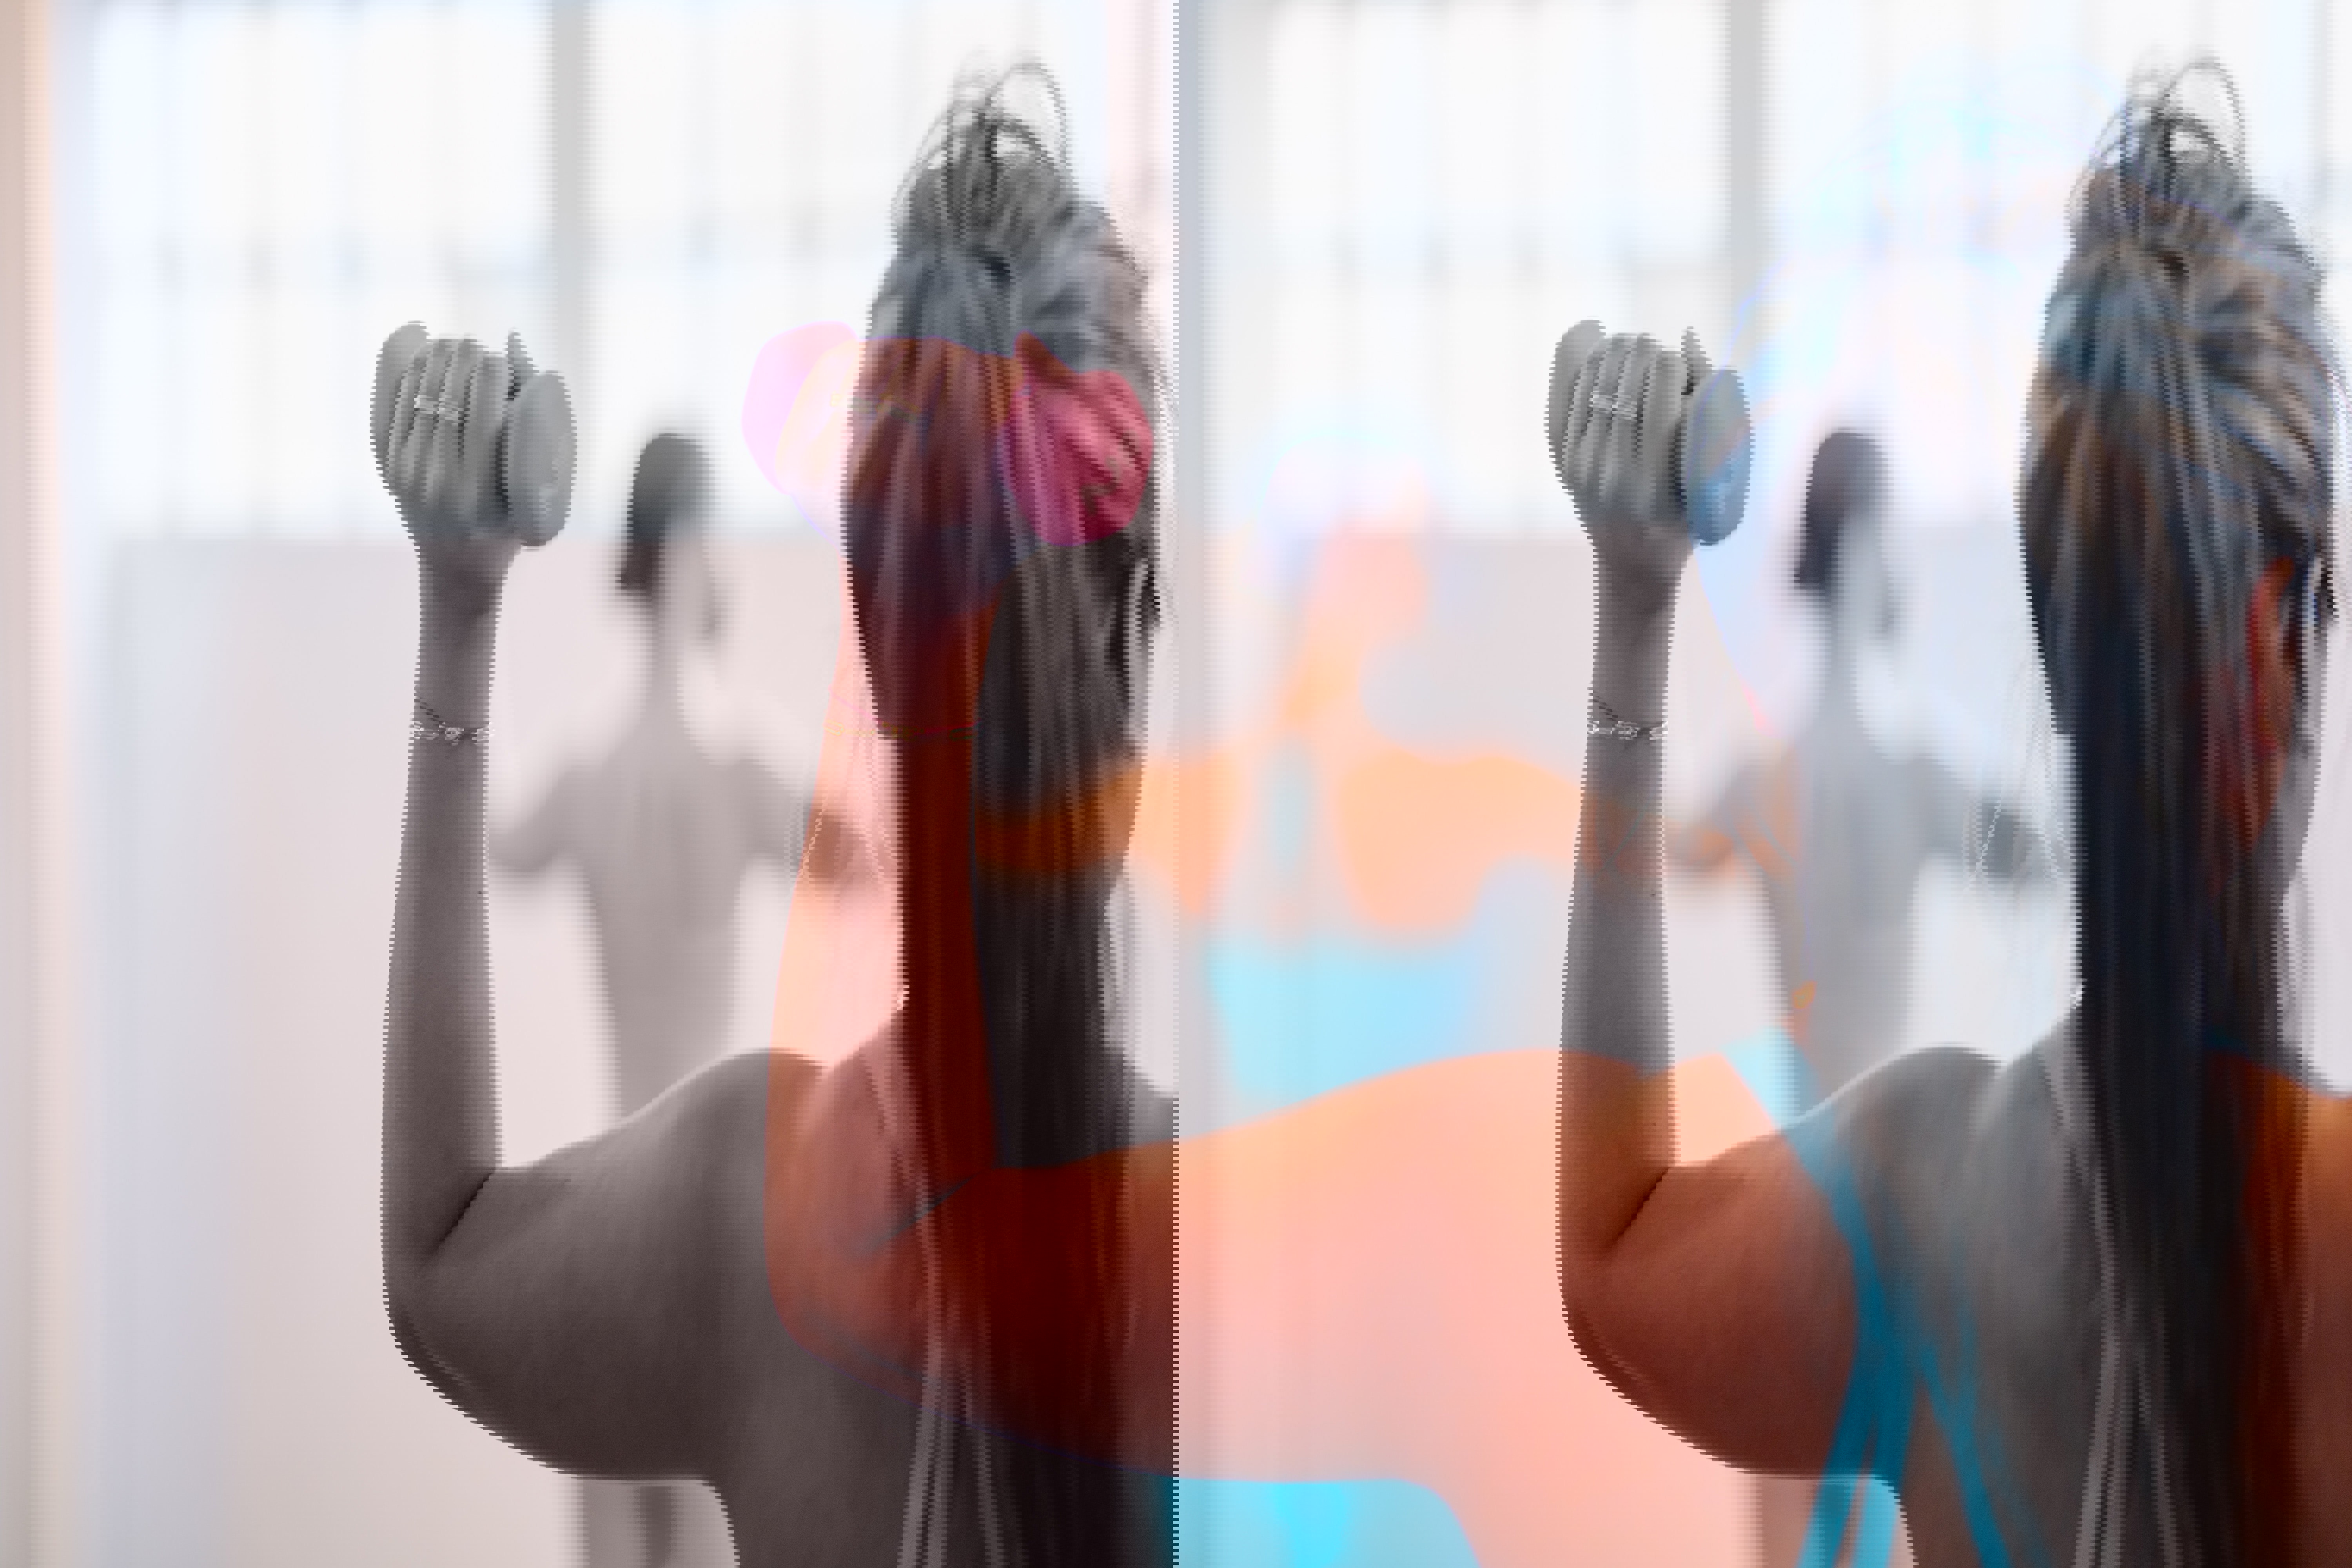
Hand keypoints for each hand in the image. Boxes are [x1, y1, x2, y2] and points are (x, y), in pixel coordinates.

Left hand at [373, 325, 575, 598]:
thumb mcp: (539, 483)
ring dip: (436, 359)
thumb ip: (537, 417)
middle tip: (477, 352)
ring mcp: (406, 472)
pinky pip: (395, 399)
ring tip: (454, 348)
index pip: (484, 408)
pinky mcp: (387, 462)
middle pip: (449, 393)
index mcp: (480, 492)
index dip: (493, 371)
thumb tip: (513, 343)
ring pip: (419, 391)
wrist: (458, 565)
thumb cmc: (513, 520)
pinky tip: (422, 351)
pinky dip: (408, 369)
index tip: (502, 360)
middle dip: (464, 361)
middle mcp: (438, 483)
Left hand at [1551, 327, 1706, 608]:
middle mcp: (1615, 472)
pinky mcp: (1564, 460)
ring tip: (1628, 349)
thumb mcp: (1721, 470)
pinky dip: (1585, 365)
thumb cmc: (1691, 511)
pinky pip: (1570, 393)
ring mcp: (1583, 466)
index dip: (1672, 361)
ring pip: (1596, 377)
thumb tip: (1687, 336)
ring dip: (1614, 353)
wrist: (1633, 560)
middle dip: (1643, 353)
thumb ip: (1716, 403)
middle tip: (1652, 355)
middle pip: (1627, 374)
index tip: (1677, 364)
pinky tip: (1598, 350)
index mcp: (1659, 477)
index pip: (1663, 383)